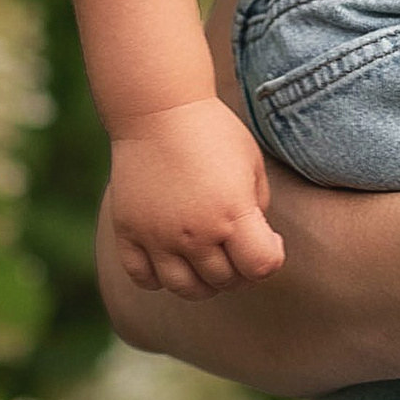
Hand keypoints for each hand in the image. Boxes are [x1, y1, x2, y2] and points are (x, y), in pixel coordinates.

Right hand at [107, 96, 285, 294]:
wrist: (158, 110)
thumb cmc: (213, 132)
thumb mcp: (252, 164)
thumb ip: (258, 209)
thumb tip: (255, 242)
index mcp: (232, 213)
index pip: (261, 267)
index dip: (271, 258)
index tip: (267, 238)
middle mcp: (195, 232)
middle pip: (225, 281)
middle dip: (239, 270)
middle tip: (237, 247)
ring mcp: (157, 236)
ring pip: (185, 289)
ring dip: (203, 283)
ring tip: (207, 259)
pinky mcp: (128, 232)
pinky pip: (143, 278)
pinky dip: (159, 277)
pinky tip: (171, 257)